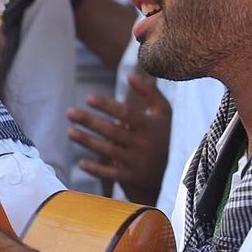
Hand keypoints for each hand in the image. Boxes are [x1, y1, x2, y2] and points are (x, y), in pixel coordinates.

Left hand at [65, 71, 170, 205]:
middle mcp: (144, 143)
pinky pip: (112, 174)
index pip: (126, 113)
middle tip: (69, 112)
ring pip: (109, 151)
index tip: (88, 98)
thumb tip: (130, 74)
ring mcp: (138, 162)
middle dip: (90, 121)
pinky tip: (81, 163)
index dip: (107, 106)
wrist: (182, 170)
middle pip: (112, 131)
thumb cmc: (166, 134)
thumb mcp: (164, 112)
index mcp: (151, 125)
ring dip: (87, 141)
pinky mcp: (134, 177)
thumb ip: (149, 92)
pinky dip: (97, 170)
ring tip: (70, 132)